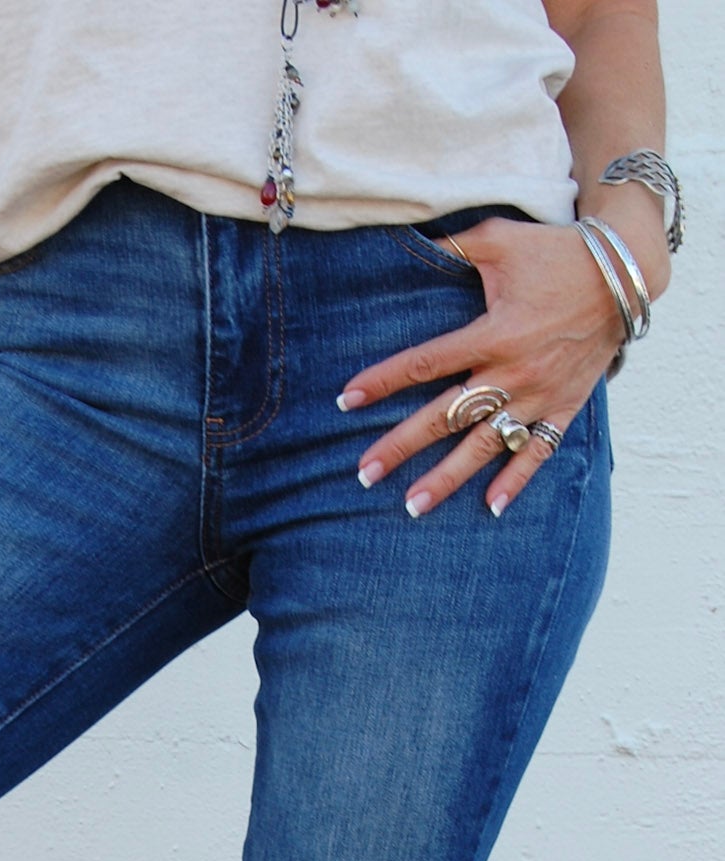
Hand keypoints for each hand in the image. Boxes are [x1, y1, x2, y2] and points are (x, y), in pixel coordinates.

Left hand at [340, 217, 629, 518]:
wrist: (624, 273)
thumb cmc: (556, 253)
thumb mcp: (500, 240)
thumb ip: (453, 246)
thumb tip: (410, 243)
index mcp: (492, 333)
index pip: (425, 362)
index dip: (383, 379)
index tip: (347, 398)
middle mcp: (512, 371)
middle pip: (445, 416)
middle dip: (402, 446)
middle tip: (365, 473)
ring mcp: (539, 394)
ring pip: (484, 445)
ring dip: (448, 478)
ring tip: (413, 506)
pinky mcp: (564, 406)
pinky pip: (538, 451)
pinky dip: (517, 480)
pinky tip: (491, 508)